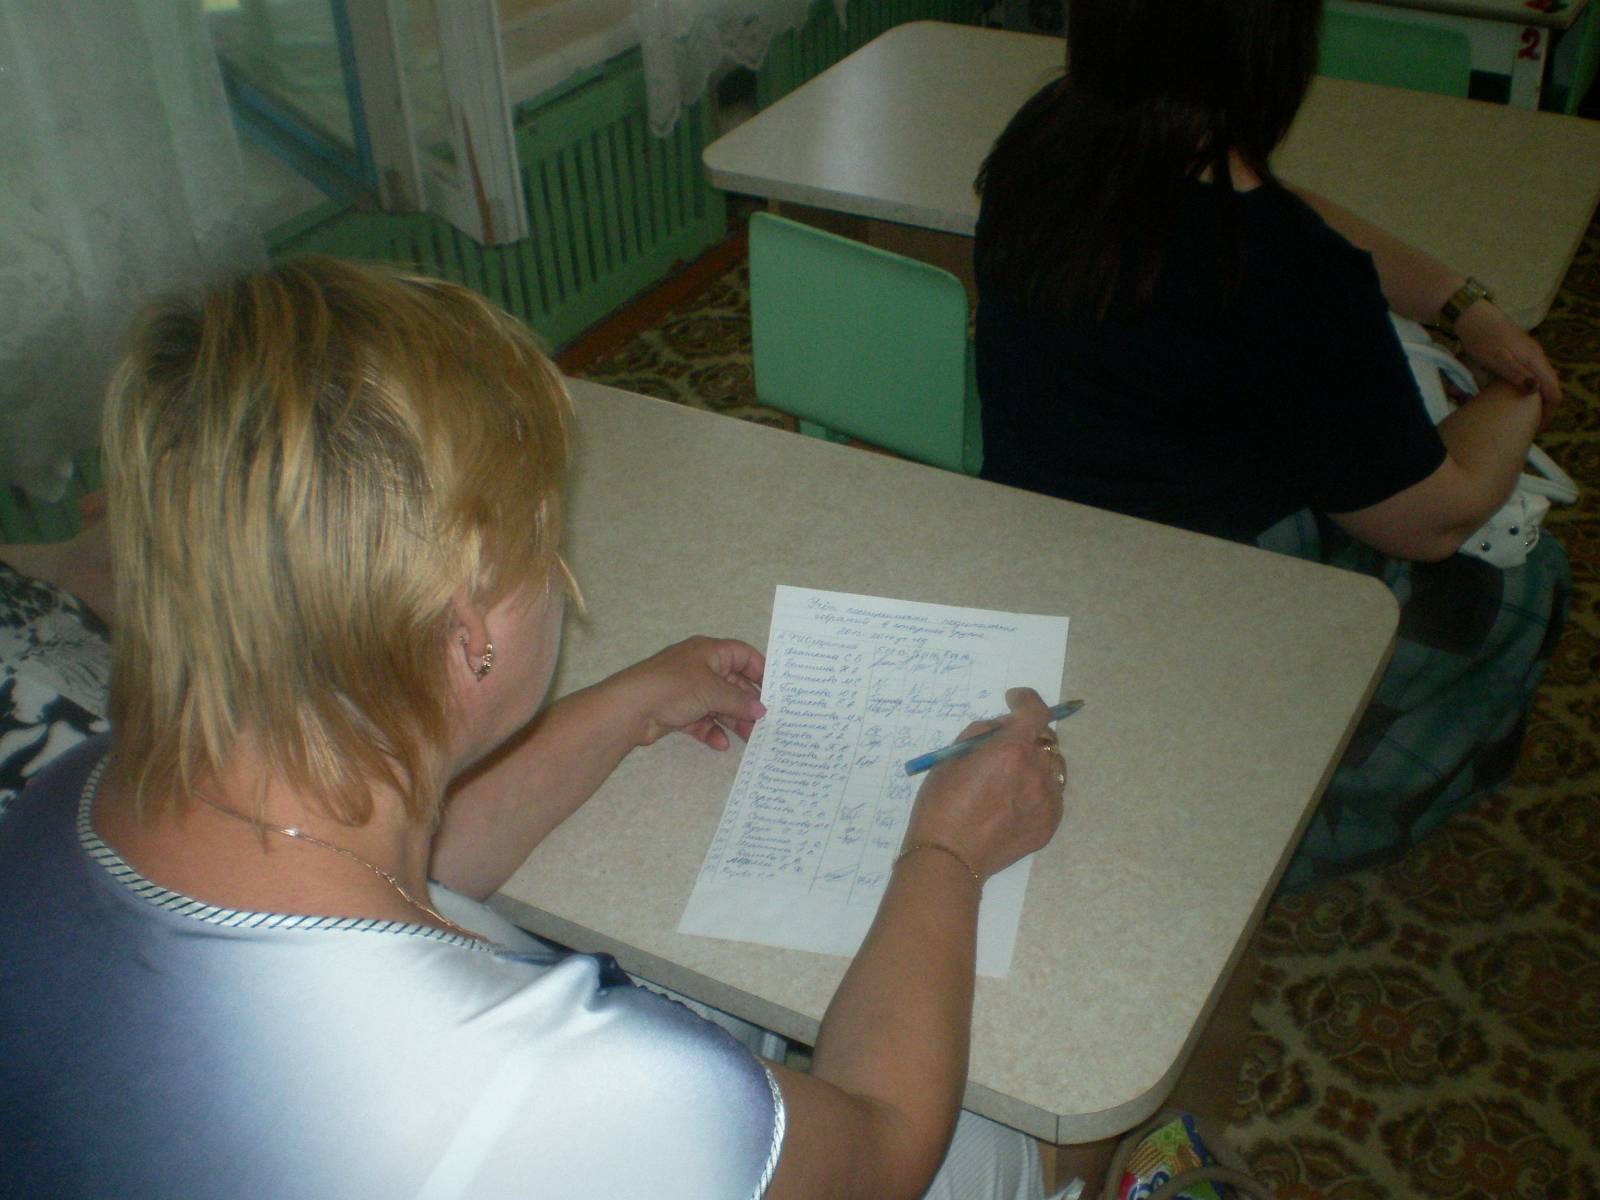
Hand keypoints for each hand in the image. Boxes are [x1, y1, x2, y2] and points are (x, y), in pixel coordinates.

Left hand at [613, 636, 765, 750]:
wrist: (629, 708)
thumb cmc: (673, 687)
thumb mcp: (712, 691)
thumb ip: (739, 701)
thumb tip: (762, 710)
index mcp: (708, 652)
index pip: (743, 655)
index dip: (761, 671)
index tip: (776, 691)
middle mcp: (699, 668)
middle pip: (732, 683)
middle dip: (747, 703)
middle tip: (765, 721)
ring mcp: (687, 690)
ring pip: (718, 704)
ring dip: (733, 720)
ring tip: (749, 737)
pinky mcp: (677, 711)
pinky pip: (701, 720)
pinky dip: (711, 730)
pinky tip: (720, 743)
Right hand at [903, 687, 1065, 880]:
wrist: (950, 858)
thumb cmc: (941, 806)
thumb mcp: (951, 759)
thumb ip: (980, 735)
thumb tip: (1000, 728)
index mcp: (1011, 750)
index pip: (1035, 711)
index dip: (1026, 700)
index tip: (1014, 700)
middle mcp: (1036, 771)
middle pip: (1045, 739)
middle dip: (1028, 734)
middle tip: (1007, 745)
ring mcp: (1048, 799)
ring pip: (1052, 767)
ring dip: (1036, 761)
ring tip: (1012, 776)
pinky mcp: (1050, 823)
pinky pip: (1052, 794)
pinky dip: (1038, 789)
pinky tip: (1015, 801)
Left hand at [1454, 300, 1560, 429]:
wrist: (1474, 317)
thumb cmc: (1483, 339)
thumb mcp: (1497, 360)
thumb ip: (1517, 375)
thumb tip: (1536, 390)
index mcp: (1535, 360)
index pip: (1553, 390)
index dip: (1548, 412)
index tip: (1537, 428)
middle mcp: (1538, 357)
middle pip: (1551, 387)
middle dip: (1544, 407)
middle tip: (1530, 425)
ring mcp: (1531, 354)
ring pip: (1542, 380)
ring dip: (1537, 398)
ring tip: (1524, 415)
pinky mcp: (1521, 352)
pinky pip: (1533, 374)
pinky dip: (1530, 389)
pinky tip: (1517, 397)